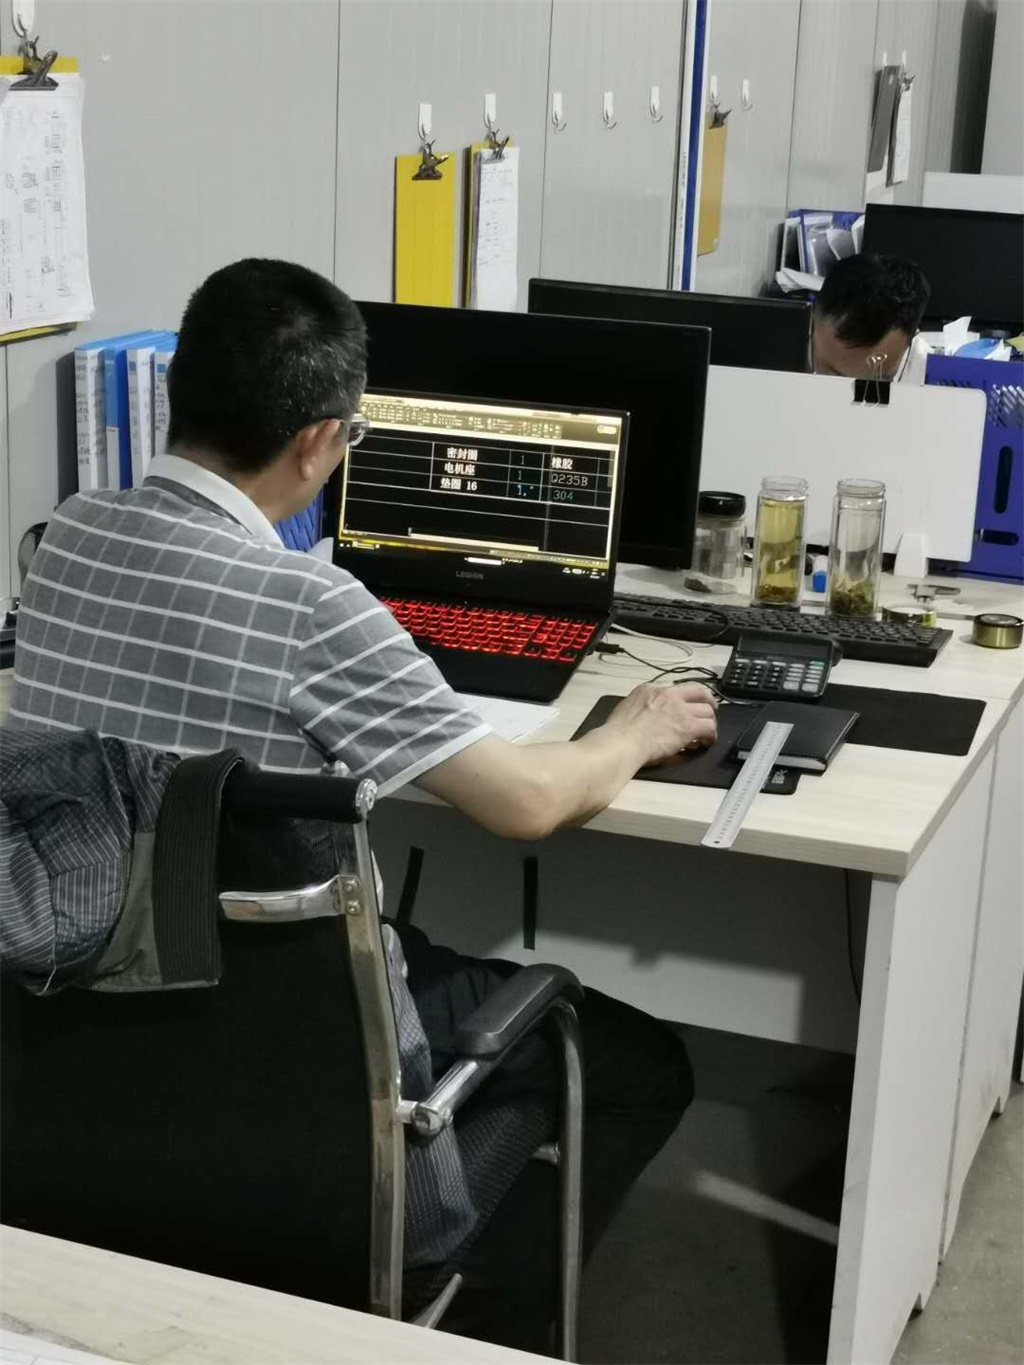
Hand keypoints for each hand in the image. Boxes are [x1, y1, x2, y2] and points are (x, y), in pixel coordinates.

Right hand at [603, 683, 718, 765]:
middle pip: (700, 693)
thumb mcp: (626, 706)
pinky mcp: (689, 726)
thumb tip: (648, 713)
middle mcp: (669, 694)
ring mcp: (681, 710)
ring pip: (708, 712)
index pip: (678, 687)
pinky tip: (706, 742)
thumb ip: (641, 704)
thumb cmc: (619, 731)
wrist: (623, 741)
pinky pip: (709, 728)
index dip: (688, 697)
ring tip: (707, 733)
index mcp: (651, 688)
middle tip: (709, 712)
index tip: (690, 703)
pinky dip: (710, 735)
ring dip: (710, 722)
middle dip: (708, 703)